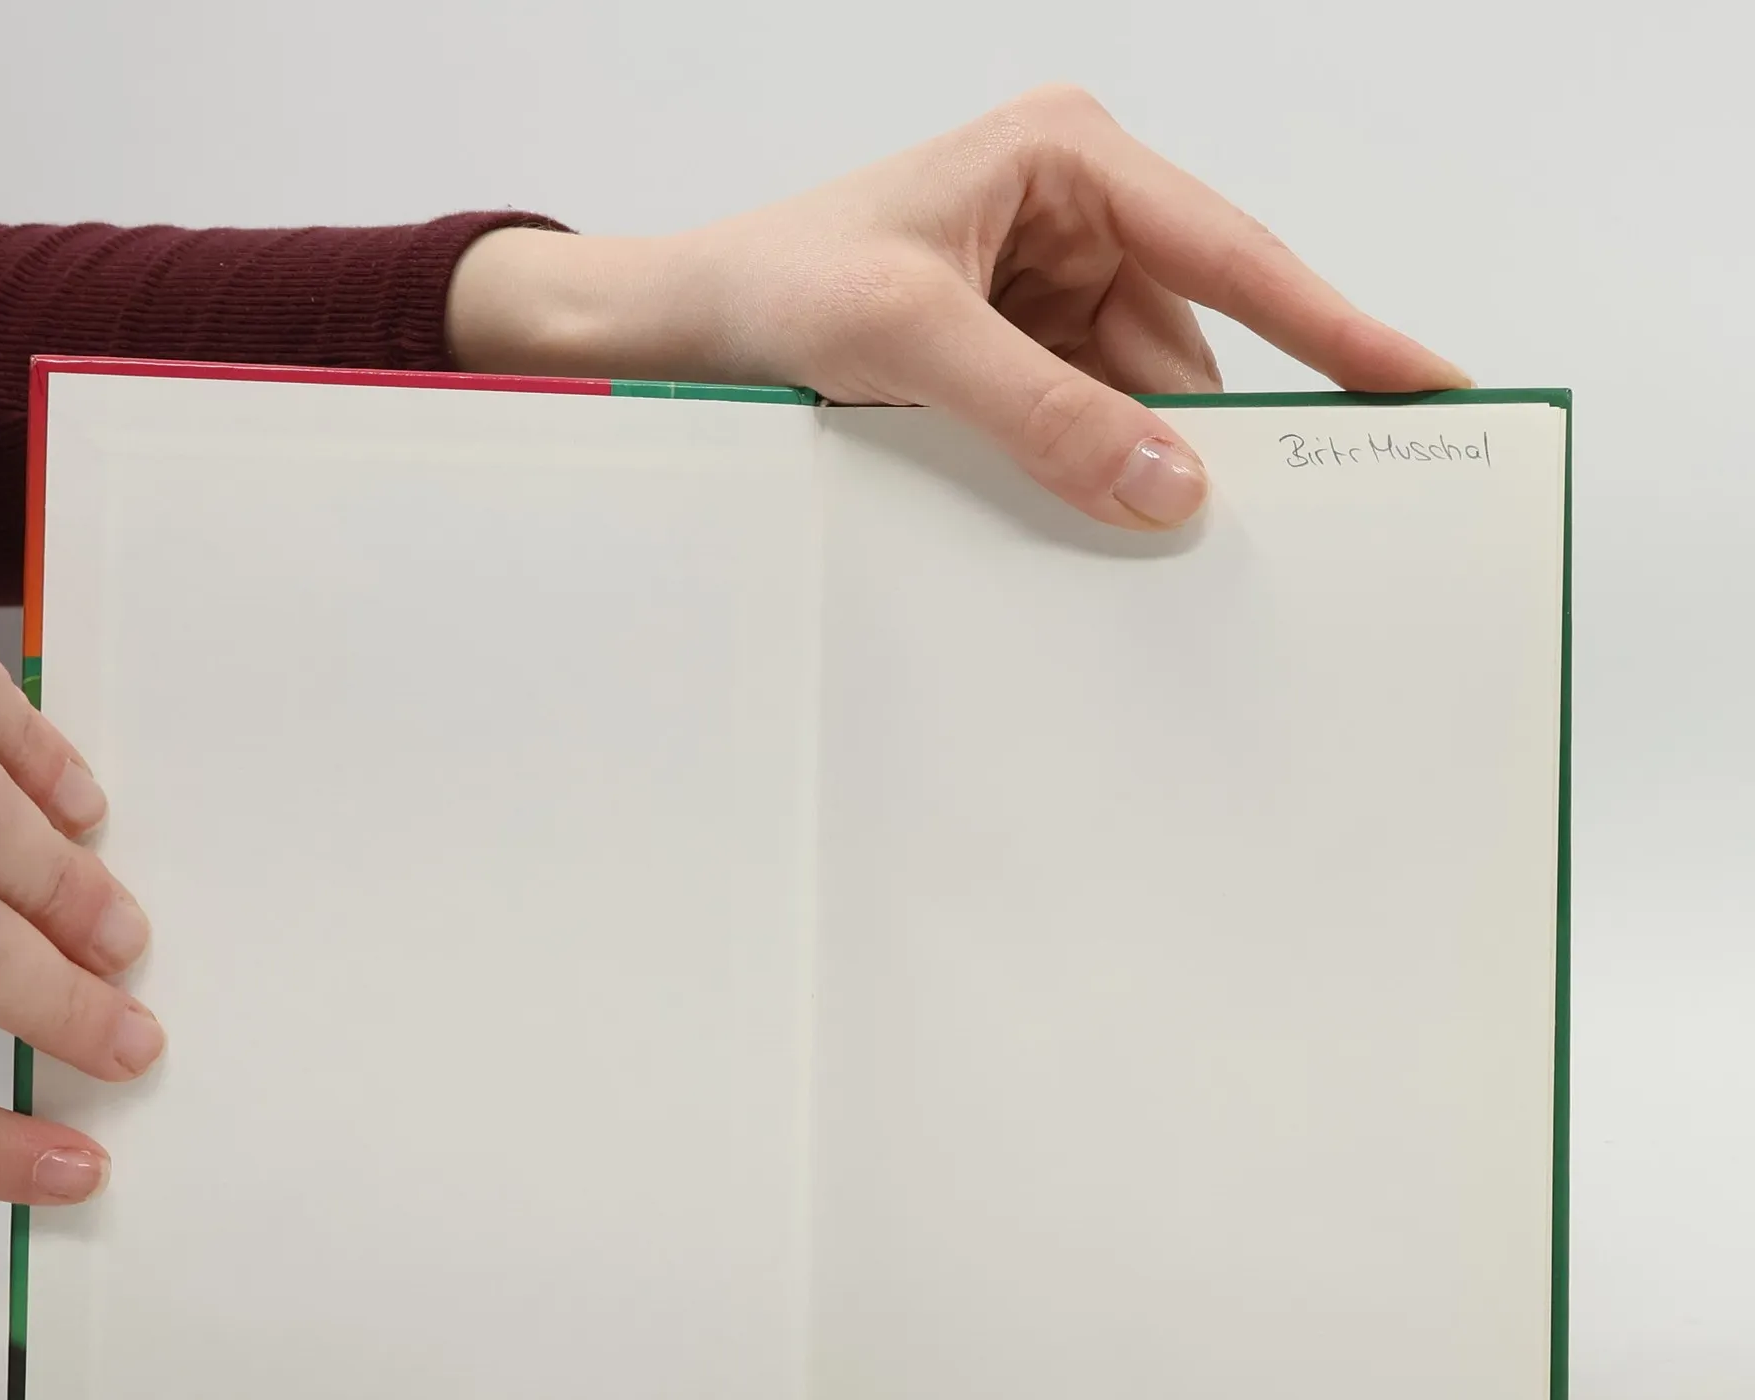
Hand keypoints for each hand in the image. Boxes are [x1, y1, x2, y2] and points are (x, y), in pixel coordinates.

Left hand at [448, 85, 1466, 529]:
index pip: (1234, 257)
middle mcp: (1072, 218)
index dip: (1338, 327)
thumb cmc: (768, 287)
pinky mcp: (1012, 358)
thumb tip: (1171, 485)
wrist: (671, 331)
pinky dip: (1084, 479)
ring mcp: (1043, 291)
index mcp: (1066, 162)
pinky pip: (1084, 428)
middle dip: (1209, 434)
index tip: (1429, 382)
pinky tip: (1069, 521)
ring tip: (1124, 537)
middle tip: (1275, 526)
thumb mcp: (907, 341)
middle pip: (1190, 345)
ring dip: (1130, 469)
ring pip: (1139, 402)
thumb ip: (1042, 413)